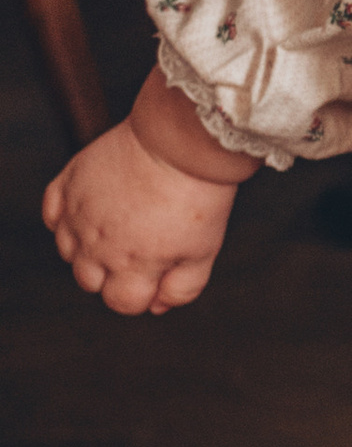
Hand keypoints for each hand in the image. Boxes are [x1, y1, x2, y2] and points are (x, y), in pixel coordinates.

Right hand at [44, 110, 242, 315]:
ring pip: (68, 252)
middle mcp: (98, 246)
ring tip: (121, 225)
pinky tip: (90, 211)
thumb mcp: (204, 251)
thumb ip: (182, 288)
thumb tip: (156, 307)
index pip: (120, 303)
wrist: (182, 140)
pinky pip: (52, 213)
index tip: (159, 269)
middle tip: (143, 244)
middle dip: (115, 274)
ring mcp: (79, 214)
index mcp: (132, 267)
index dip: (142, 293)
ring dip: (89, 248)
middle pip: (90, 282)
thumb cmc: (198, 196)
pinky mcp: (70, 182)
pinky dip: (64, 218)